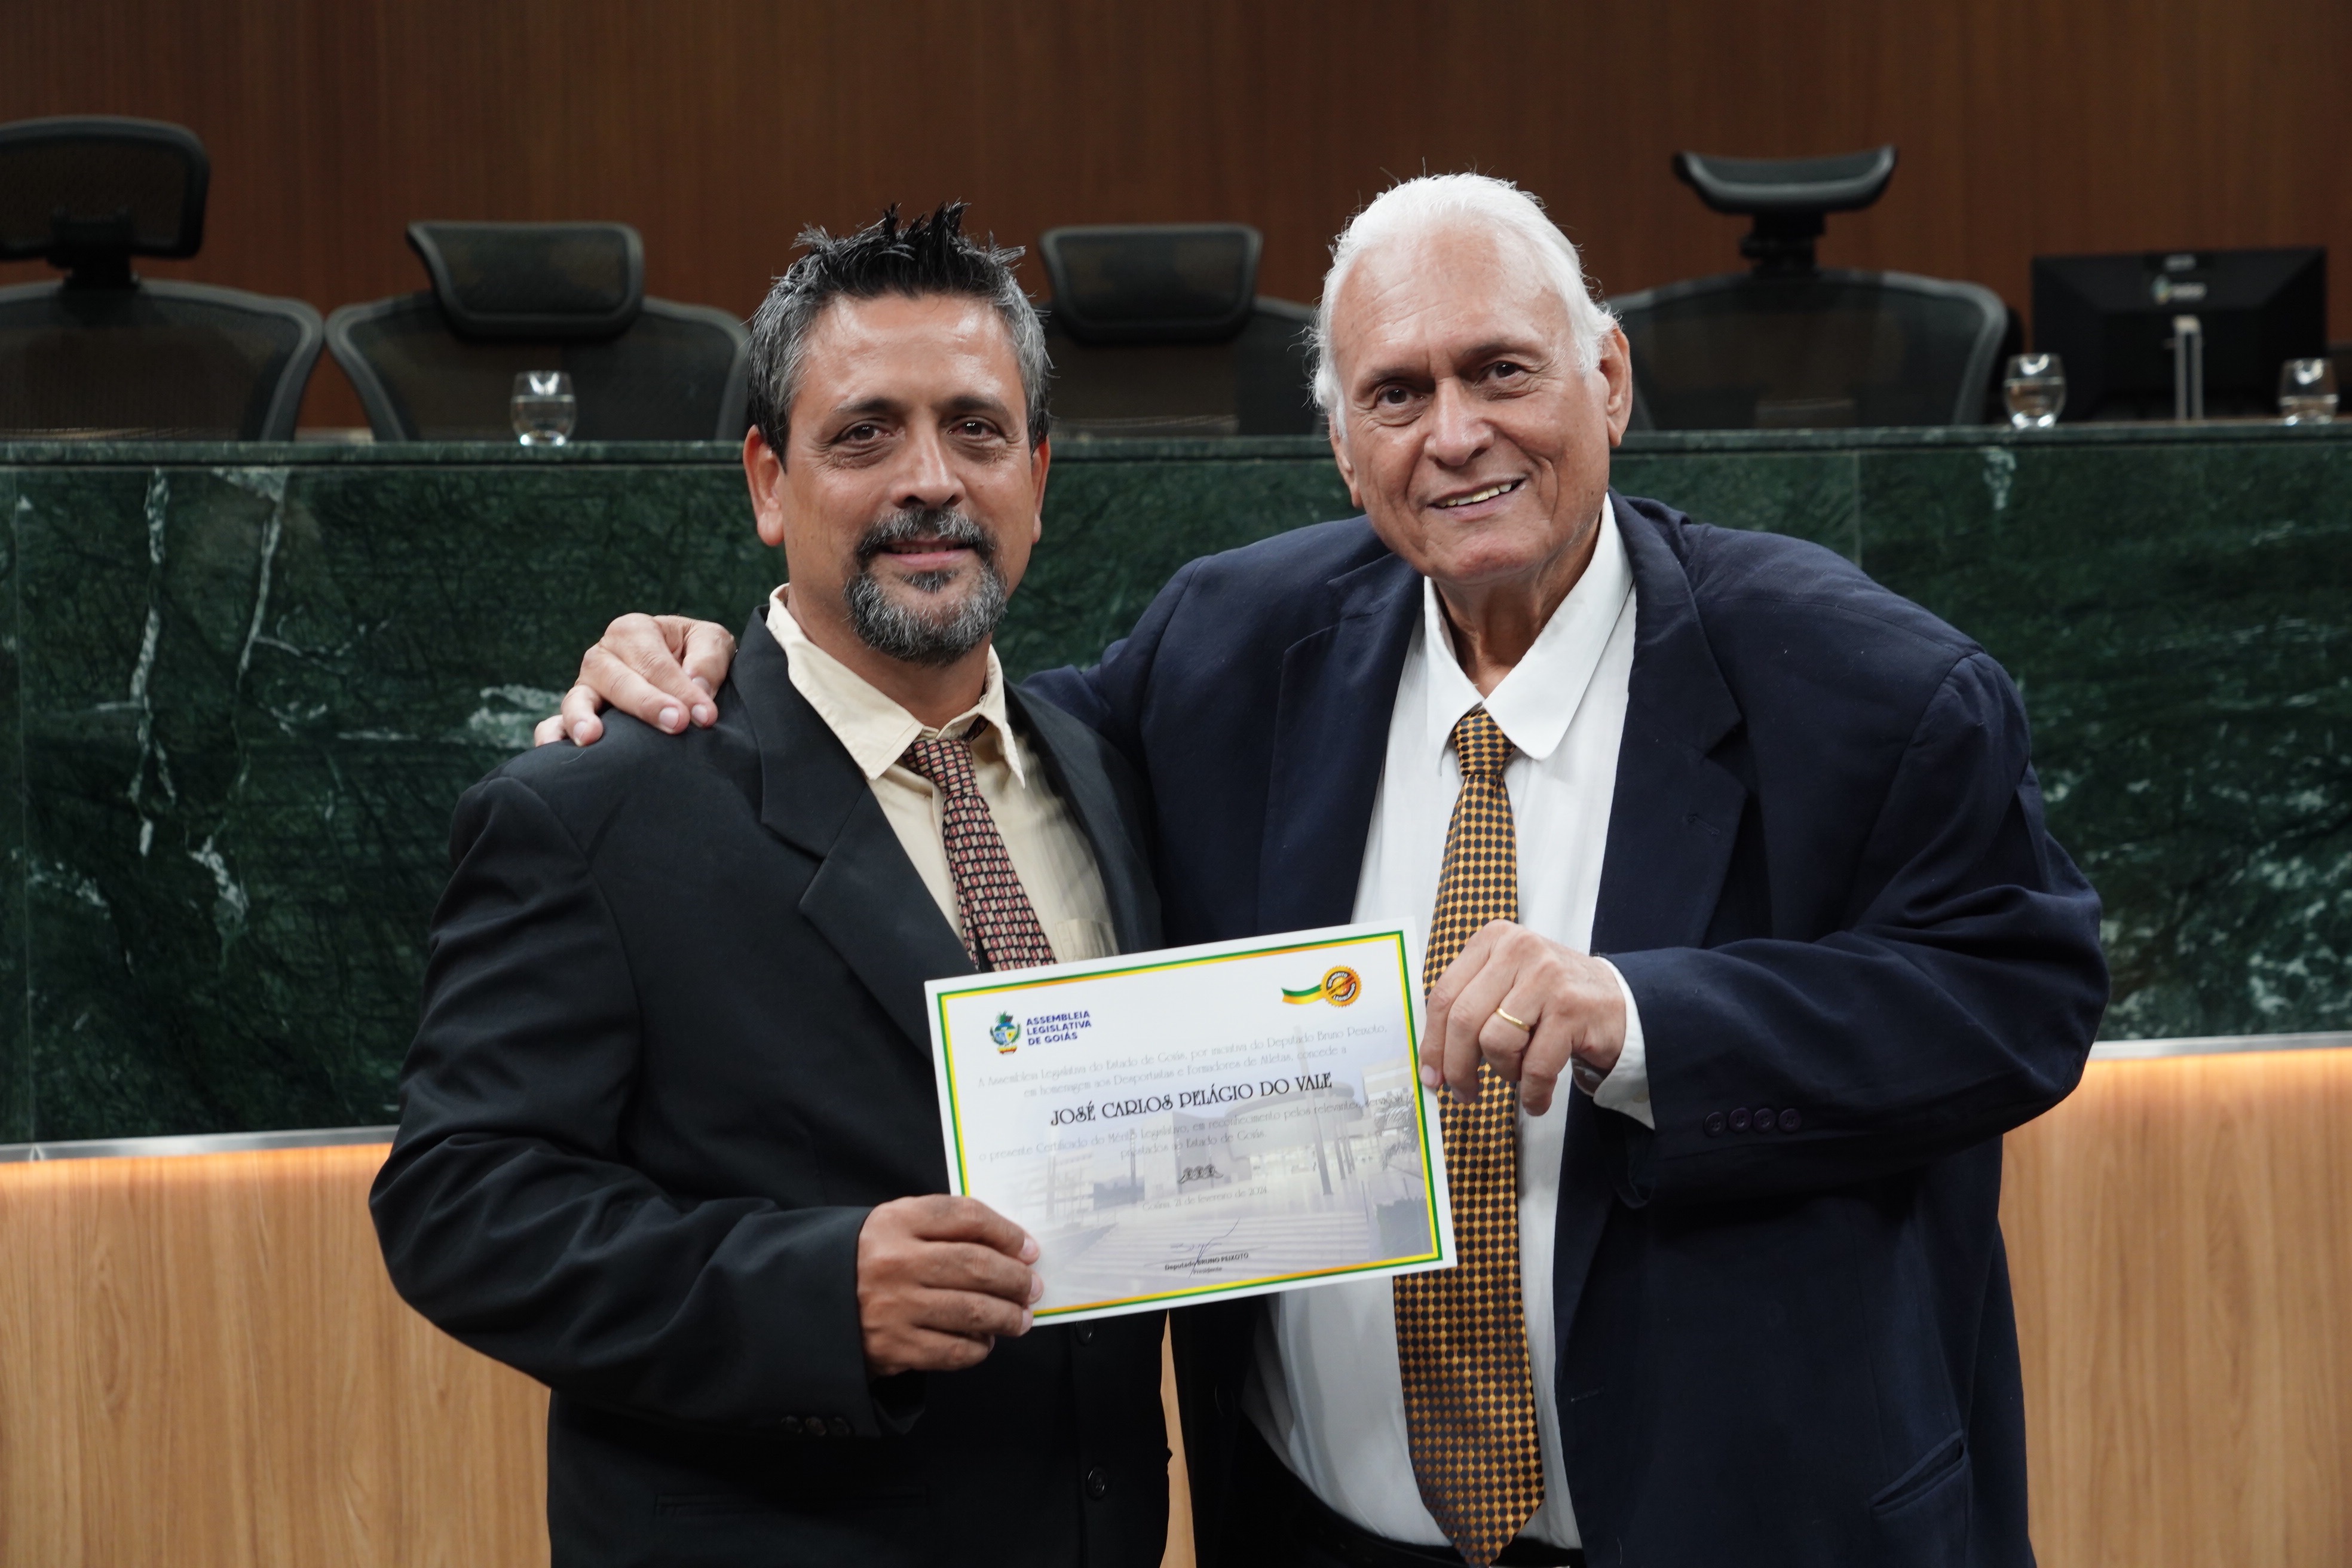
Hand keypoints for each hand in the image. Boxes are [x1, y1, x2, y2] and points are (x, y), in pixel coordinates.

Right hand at [531, 614, 737, 746]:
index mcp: (633, 631)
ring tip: (592, 737)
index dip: (681, 689)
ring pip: (577, 699)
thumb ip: (709, 658)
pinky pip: (554, 722)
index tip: (706, 716)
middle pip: (617, 679)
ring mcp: (585, 686)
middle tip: (676, 724)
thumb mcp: (713, 643)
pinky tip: (555, 751)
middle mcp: (603, 656)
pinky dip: (552, 735)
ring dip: (582, 718)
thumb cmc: (697, 656)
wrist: (687, 674)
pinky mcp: (577, 715)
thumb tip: (697, 685)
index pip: (655, 662)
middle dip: (646, 704)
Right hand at [855, 1195, 1041, 1377]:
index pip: (967, 1217)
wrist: (816, 1303)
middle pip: (976, 1265)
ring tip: (1020, 1318)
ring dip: (1007, 1316)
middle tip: (1032, 1288)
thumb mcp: (898, 1227)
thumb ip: (946, 1228)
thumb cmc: (873, 1261)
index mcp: (897, 1221)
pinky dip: (979, 1347)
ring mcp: (895, 1306)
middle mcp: (895, 1262)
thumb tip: (1013, 1250)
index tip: (1029, 1249)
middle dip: (1015, 1279)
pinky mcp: (894, 1347)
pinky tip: (985, 1340)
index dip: (1007, 1233)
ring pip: (972, 1310)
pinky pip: (954, 1350)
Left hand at [1420, 920, 1625, 1114]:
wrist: (1619, 1002)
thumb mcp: (1506, 984)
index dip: (1432, 1042)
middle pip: (1464, 1019)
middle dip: (1457, 1066)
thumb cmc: (1552, 999)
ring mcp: (1547, 976)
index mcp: (1494, 939)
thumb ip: (1469, 1006)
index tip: (1430, 1074)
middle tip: (1464, 1092)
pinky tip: (1537, 1098)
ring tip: (1518, 1074)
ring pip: (1495, 1041)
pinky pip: (1535, 1065)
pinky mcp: (1572, 1008)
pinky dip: (1532, 1092)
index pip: (1444, 995)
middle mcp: (1519, 950)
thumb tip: (1431, 1058)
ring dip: (1503, 1072)